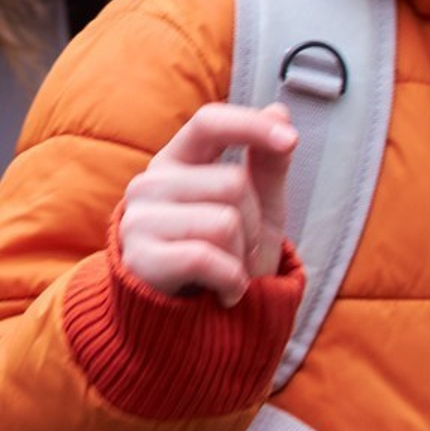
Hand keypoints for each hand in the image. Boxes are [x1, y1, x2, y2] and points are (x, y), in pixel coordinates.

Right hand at [118, 103, 296, 305]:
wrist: (188, 320)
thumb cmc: (223, 255)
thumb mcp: (255, 208)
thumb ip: (265, 163)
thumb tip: (278, 110)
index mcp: (176, 161)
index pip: (208, 123)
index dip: (250, 126)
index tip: (290, 140)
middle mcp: (149, 183)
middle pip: (231, 183)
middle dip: (253, 225)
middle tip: (240, 252)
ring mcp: (139, 220)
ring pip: (224, 222)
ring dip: (242, 258)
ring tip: (228, 273)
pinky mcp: (139, 258)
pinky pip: (208, 259)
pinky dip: (231, 282)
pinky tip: (222, 292)